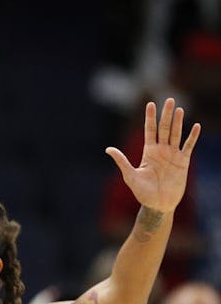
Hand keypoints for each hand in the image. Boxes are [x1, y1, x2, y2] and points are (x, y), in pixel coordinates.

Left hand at [105, 97, 200, 212]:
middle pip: (164, 128)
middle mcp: (161, 150)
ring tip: (179, 109)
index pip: (149, 130)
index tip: (149, 103)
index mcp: (148, 152)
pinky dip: (192, 137)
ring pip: (176, 134)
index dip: (149, 117)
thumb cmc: (142, 192)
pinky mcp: (183, 162)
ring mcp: (173, 155)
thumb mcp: (130, 175)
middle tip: (169, 99)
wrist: (158, 204)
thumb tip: (108, 149)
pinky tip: (195, 126)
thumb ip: (121, 161)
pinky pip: (188, 146)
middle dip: (165, 114)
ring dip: (178, 122)